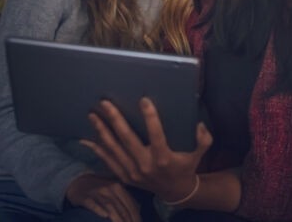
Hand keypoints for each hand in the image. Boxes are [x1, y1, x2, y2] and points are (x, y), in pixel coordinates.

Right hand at [65, 173, 139, 221]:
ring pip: (110, 206)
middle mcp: (109, 188)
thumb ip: (125, 198)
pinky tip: (105, 216)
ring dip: (117, 218)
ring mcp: (97, 192)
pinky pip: (92, 204)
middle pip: (121, 206)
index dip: (136, 216)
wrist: (77, 182)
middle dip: (128, 220)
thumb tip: (139, 209)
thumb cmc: (99, 189)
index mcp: (118, 186)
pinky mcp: (85, 197)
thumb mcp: (114, 189)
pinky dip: (99, 210)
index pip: (130, 203)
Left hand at [81, 97, 212, 202]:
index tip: (143, 100)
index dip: (150, 117)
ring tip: (92, 115)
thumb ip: (203, 140)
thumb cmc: (186, 167)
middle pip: (127, 139)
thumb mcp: (199, 155)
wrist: (175, 192)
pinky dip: (98, 150)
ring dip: (102, 131)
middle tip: (105, 103)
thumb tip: (200, 125)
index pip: (156, 134)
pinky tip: (87, 139)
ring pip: (114, 149)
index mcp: (164, 158)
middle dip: (115, 119)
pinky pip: (108, 161)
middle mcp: (146, 165)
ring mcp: (133, 172)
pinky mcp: (125, 177)